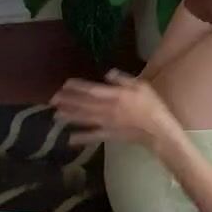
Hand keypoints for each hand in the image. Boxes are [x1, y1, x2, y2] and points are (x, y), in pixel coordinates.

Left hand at [54, 72, 174, 148]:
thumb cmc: (152, 105)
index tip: (65, 84)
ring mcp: (107, 123)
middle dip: (68, 101)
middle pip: (84, 104)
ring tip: (56, 114)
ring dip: (70, 116)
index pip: (92, 90)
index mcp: (116, 96)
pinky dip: (81, 138)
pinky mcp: (109, 135)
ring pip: (85, 119)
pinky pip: (93, 136)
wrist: (158, 130)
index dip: (78, 87)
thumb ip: (123, 80)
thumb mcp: (142, 86)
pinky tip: (70, 139)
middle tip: (53, 98)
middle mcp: (107, 109)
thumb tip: (107, 73)